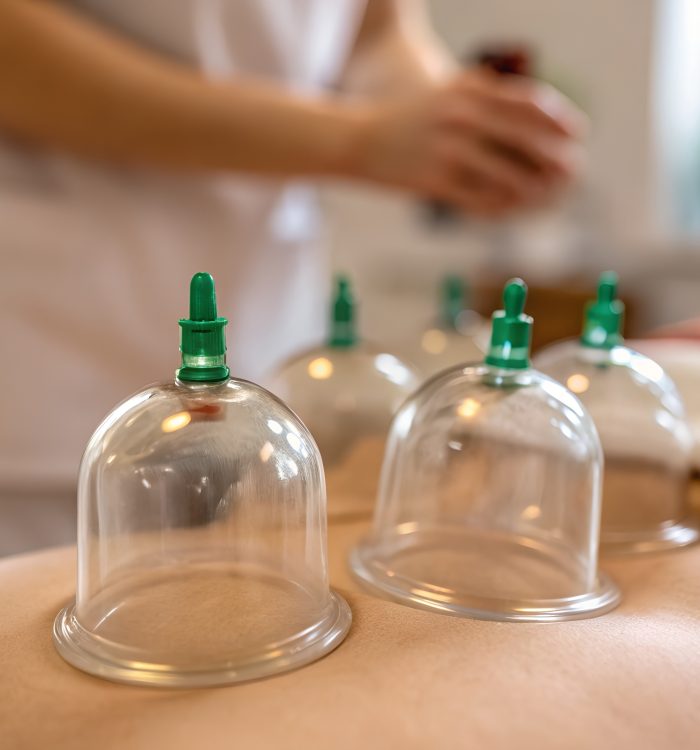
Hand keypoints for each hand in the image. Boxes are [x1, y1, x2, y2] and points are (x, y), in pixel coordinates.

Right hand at [356, 68, 586, 216]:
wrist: (359, 139)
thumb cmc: (409, 118)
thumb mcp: (448, 93)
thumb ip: (488, 98)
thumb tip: (535, 121)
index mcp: (469, 89)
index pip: (530, 103)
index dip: (561, 119)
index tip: (579, 134)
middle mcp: (462, 117)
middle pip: (527, 140)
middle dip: (556, 157)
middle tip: (574, 171)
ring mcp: (449, 151)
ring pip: (508, 176)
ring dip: (534, 190)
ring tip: (546, 197)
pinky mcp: (436, 182)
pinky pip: (481, 200)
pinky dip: (502, 207)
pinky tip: (513, 210)